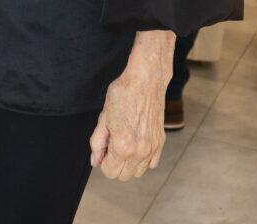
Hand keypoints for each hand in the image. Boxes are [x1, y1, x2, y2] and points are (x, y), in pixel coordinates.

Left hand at [89, 30, 173, 180]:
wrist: (146, 80)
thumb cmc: (123, 94)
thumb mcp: (103, 116)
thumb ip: (97, 142)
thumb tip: (95, 161)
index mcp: (122, 146)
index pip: (109, 172)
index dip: (103, 161)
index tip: (104, 147)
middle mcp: (139, 151)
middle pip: (123, 176)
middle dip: (114, 163)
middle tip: (113, 142)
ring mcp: (152, 148)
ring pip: (137, 172)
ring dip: (129, 163)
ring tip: (125, 142)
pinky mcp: (160, 142)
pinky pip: (151, 164)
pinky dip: (143, 159)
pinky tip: (137, 143)